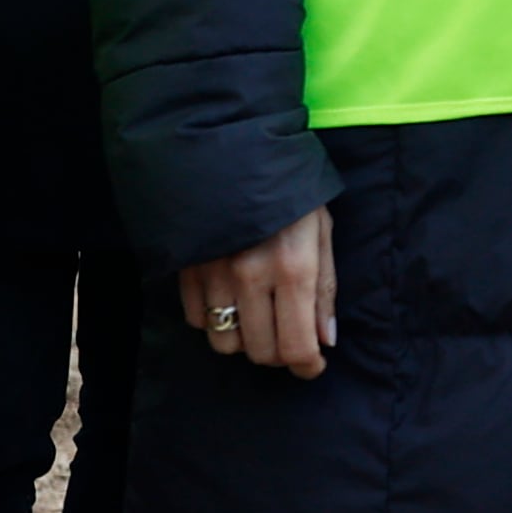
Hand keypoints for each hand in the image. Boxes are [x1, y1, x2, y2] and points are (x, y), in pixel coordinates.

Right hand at [179, 206, 336, 378]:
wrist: (234, 147)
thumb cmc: (290, 189)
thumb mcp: (321, 230)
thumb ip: (324, 289)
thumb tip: (325, 340)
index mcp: (293, 267)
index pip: (296, 346)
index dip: (306, 366)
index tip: (312, 365)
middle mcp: (251, 276)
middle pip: (261, 351)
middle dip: (280, 354)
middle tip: (288, 337)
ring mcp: (214, 274)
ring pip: (226, 343)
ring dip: (245, 340)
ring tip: (258, 318)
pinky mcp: (186, 268)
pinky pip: (196, 320)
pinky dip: (214, 319)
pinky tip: (229, 299)